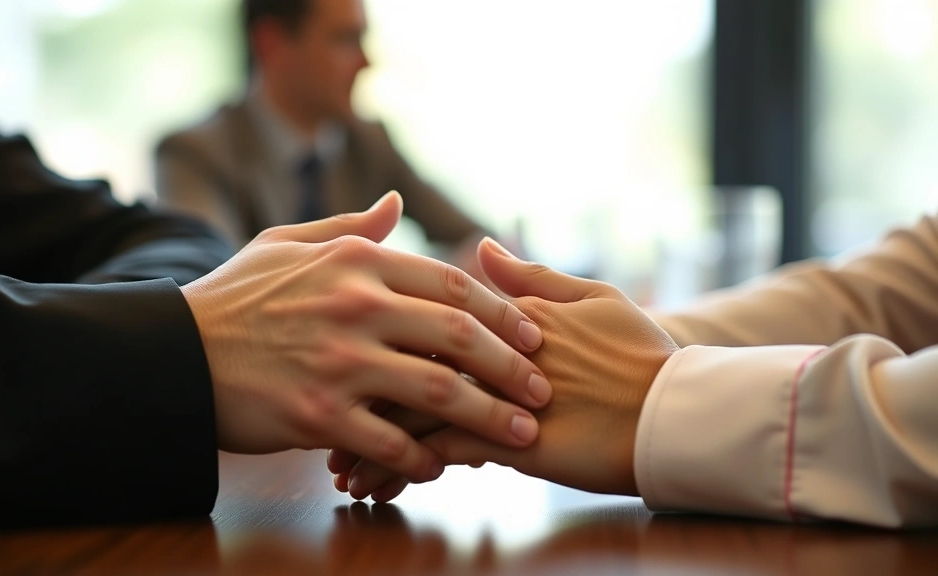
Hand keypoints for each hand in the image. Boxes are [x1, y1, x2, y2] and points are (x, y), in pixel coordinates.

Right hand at [181, 193, 551, 483]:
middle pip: (458, 335)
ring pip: (436, 390)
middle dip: (512, 365)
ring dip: (487, 416)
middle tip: (544, 388)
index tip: (533, 334)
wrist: (171, 353)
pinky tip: (440, 465)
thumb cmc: (234, 298)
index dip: (502, 311)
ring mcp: (336, 362)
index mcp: (353, 261)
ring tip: (520, 435)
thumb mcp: (286, 244)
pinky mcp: (316, 415)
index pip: (451, 282)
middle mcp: (352, 306)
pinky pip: (389, 441)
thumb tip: (397, 204)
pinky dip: (422, 456)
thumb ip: (350, 226)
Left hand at [331, 237, 678, 498]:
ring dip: (369, 439)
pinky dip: (402, 465)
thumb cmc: (641, 352)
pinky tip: (376, 483)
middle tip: (317, 411)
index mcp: (506, 312)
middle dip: (358, 390)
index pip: (426, 317)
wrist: (681, 407)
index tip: (344, 352)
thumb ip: (530, 276)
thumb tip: (481, 246)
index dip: (382, 337)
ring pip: (411, 411)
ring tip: (336, 465)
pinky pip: (441, 452)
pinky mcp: (512, 439)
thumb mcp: (591, 298)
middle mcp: (492, 349)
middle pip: (404, 365)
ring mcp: (499, 394)